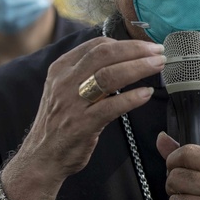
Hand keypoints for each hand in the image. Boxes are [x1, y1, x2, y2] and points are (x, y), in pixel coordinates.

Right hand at [1, 37, 164, 199]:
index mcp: (62, 68)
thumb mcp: (65, 87)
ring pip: (109, 75)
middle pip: (105, 54)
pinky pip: (111, 106)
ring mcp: (73, 102)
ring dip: (138, 67)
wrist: (42, 156)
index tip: (145, 46)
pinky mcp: (82, 124)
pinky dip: (131, 98)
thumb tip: (121, 55)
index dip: (126, 42)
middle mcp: (65, 81)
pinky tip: (146, 94)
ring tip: (157, 65)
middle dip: (136, 50)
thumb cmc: (60, 121)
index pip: (97, 45)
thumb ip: (86, 71)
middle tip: (158, 51)